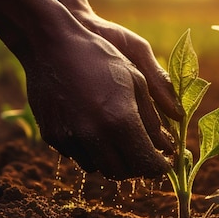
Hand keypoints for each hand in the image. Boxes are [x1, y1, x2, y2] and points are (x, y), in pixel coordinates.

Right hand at [21, 23, 174, 179]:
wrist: (50, 45)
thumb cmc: (99, 56)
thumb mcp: (135, 79)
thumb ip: (152, 118)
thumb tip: (168, 145)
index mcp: (120, 119)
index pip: (146, 161)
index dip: (158, 167)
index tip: (164, 164)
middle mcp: (94, 134)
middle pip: (122, 172)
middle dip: (137, 168)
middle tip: (145, 155)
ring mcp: (70, 138)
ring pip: (98, 169)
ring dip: (113, 161)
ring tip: (120, 143)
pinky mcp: (52, 137)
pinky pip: (76, 156)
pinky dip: (90, 152)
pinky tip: (94, 132)